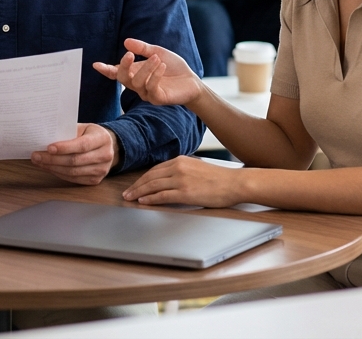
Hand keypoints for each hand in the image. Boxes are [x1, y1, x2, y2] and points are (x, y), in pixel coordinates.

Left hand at [31, 124, 118, 185]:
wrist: (108, 146)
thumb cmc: (91, 135)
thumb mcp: (83, 128)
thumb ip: (68, 132)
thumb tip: (45, 137)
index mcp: (102, 139)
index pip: (82, 145)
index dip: (65, 148)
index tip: (48, 148)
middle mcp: (104, 155)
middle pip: (75, 161)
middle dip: (53, 159)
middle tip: (36, 156)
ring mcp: (101, 170)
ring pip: (73, 172)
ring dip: (53, 168)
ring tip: (39, 162)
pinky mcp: (95, 180)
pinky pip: (74, 179)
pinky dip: (59, 174)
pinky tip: (49, 168)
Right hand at [94, 38, 203, 107]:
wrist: (192, 81)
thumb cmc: (174, 68)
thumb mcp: (158, 52)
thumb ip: (143, 49)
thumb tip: (126, 42)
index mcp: (135, 73)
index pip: (117, 73)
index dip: (106, 70)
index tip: (96, 65)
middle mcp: (138, 85)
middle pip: (122, 78)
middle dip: (124, 66)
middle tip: (129, 54)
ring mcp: (146, 93)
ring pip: (137, 82)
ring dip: (146, 68)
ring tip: (157, 58)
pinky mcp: (157, 99)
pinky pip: (151, 88)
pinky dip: (155, 75)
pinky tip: (162, 66)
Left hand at [122, 156, 241, 206]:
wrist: (235, 183)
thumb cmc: (219, 179)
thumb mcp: (197, 168)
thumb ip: (182, 171)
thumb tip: (169, 180)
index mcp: (180, 160)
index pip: (155, 169)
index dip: (142, 178)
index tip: (135, 185)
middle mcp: (178, 167)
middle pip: (150, 177)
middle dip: (136, 186)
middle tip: (127, 193)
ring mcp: (181, 180)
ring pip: (153, 186)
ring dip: (139, 192)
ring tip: (130, 198)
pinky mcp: (185, 192)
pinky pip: (162, 196)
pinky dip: (150, 199)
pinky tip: (143, 202)